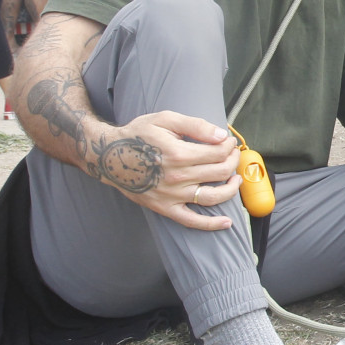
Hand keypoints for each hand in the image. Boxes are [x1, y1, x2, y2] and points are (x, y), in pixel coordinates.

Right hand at [100, 111, 241, 231]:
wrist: (109, 156)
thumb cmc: (138, 135)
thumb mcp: (165, 120)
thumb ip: (195, 126)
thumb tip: (221, 135)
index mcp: (178, 153)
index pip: (218, 153)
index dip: (228, 146)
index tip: (227, 141)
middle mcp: (177, 177)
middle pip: (219, 172)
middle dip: (232, 161)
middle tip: (232, 155)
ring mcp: (172, 196)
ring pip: (213, 197)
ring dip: (231, 189)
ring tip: (235, 179)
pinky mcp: (165, 208)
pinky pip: (192, 221)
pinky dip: (211, 225)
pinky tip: (227, 222)